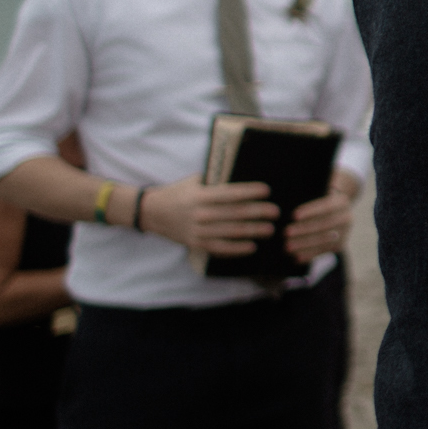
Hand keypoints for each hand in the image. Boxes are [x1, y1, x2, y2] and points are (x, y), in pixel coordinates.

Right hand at [138, 175, 277, 254]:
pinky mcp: (196, 244)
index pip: (229, 193)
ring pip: (230, 232)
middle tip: (276, 212)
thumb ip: (215, 182)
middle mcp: (200, 213)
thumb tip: (242, 180)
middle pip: (234, 213)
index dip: (249, 192)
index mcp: (200, 195)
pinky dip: (237, 248)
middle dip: (257, 212)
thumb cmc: (178, 193)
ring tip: (270, 229)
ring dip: (252, 231)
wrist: (152, 212)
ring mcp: (198, 231)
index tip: (267, 191)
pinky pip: (220, 248)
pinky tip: (252, 246)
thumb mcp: (194, 182)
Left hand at [285, 187, 354, 259]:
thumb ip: (313, 190)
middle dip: (303, 230)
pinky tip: (296, 258)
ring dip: (304, 245)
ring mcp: (345, 233)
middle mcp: (346, 218)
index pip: (325, 207)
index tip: (294, 216)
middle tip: (286, 233)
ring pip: (323, 240)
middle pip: (323, 225)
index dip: (310, 211)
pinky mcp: (339, 245)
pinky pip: (323, 251)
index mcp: (341, 202)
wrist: (337, 209)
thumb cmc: (319, 196)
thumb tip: (300, 191)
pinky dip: (309, 255)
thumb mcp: (320, 190)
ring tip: (287, 247)